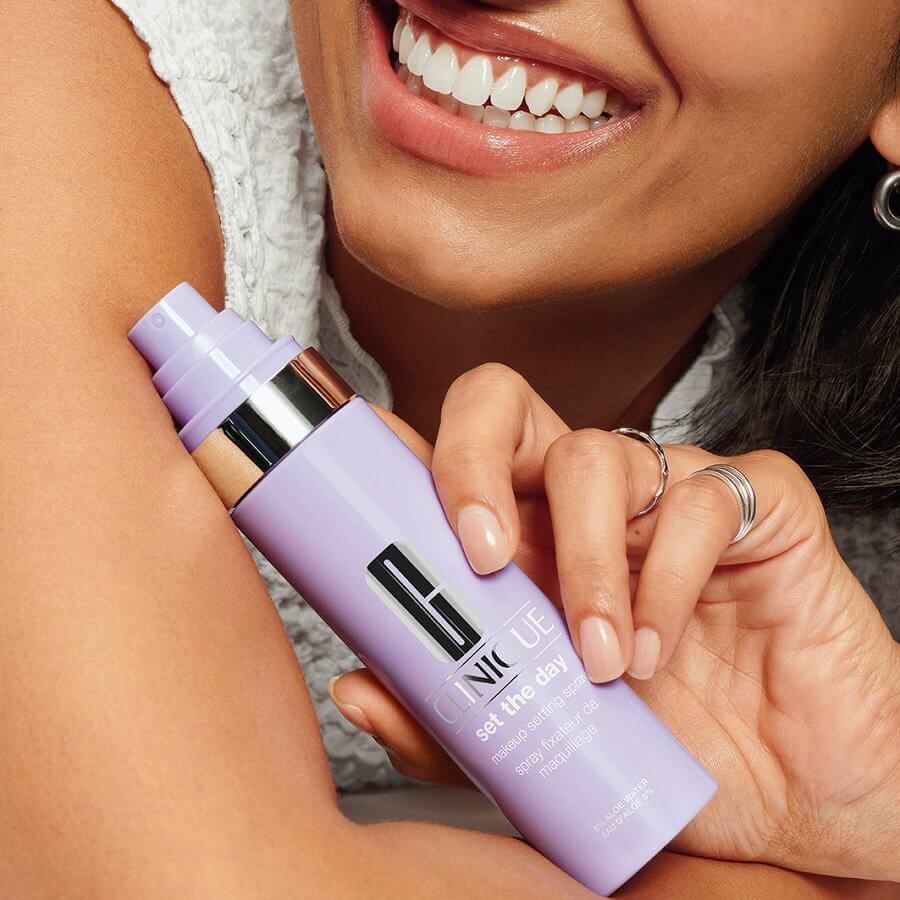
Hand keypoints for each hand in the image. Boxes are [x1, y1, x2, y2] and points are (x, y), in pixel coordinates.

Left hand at [329, 364, 899, 880]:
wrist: (798, 797)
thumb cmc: (665, 753)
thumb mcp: (535, 745)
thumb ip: (446, 721)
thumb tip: (355, 685)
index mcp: (528, 535)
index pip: (450, 459)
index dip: (404, 459)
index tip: (365, 506)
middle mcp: (586, 500)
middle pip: (503, 404)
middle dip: (470, 461)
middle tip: (479, 553)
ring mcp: (667, 493)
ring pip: (597, 457)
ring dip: (586, 561)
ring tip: (598, 659)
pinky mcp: (754, 505)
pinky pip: (699, 502)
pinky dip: (667, 582)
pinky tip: (660, 653)